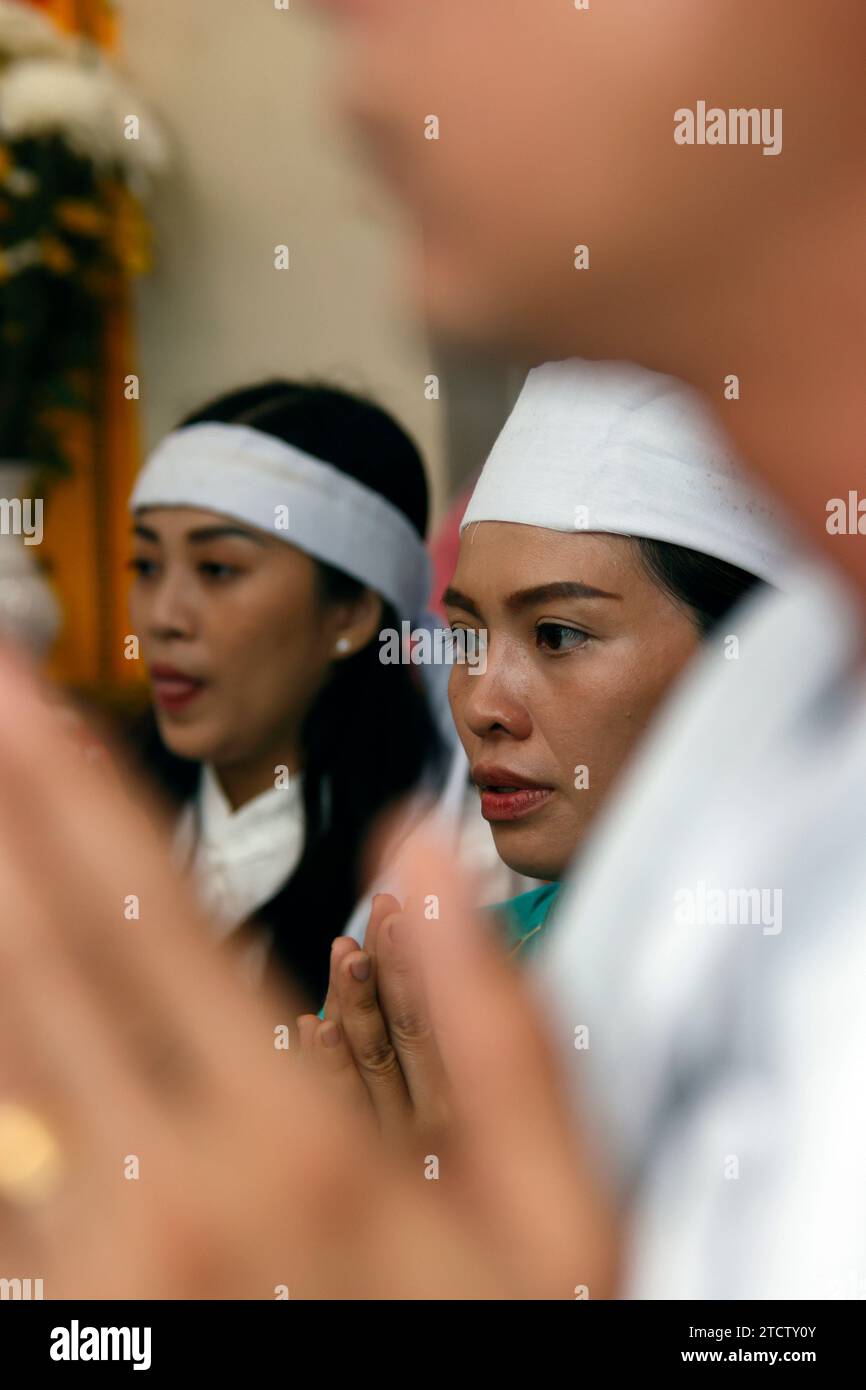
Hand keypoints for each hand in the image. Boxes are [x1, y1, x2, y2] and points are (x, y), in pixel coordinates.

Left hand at [0, 645, 618, 1297]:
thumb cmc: (501, 1363)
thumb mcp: (555, 1212)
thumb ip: (489, 1019)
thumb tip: (425, 859)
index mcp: (293, 1138)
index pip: (152, 916)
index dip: (73, 793)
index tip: (23, 701)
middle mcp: (171, 1191)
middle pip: (48, 962)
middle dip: (1, 820)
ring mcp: (104, 1270)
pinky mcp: (76, 1321)